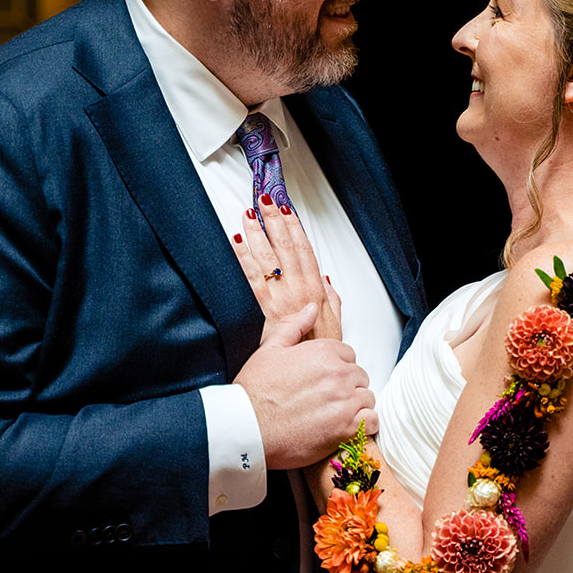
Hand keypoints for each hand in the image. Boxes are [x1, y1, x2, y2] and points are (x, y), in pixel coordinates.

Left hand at [231, 195, 342, 340]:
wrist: (308, 372)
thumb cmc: (320, 349)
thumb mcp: (335, 322)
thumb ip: (331, 298)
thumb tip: (324, 279)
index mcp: (315, 289)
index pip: (304, 249)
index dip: (295, 227)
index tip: (287, 209)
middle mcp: (298, 289)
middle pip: (285, 246)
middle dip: (274, 221)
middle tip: (264, 200)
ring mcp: (279, 298)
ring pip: (267, 257)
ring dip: (257, 233)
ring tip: (248, 214)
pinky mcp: (263, 309)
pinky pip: (251, 278)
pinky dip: (243, 258)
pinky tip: (237, 243)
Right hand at [235, 302, 376, 468]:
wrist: (246, 428)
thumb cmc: (254, 391)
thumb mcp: (269, 348)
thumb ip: (294, 325)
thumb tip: (312, 308)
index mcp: (323, 351)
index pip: (347, 354)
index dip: (335, 367)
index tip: (322, 380)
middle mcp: (338, 374)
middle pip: (359, 375)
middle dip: (346, 385)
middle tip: (325, 398)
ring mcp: (345, 402)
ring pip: (366, 397)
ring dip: (354, 405)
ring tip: (332, 414)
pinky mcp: (347, 428)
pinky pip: (372, 421)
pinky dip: (364, 424)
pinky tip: (346, 426)